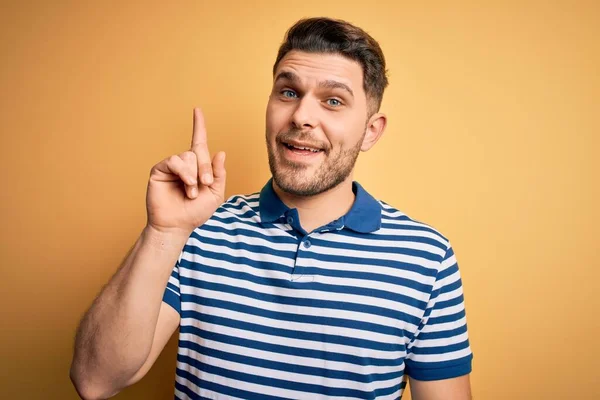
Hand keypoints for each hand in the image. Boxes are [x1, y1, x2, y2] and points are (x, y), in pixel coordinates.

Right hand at [145, 108, 225, 235]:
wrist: (177, 225)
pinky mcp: (160, 170)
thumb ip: (219, 173)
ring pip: (188, 156)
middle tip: (204, 184)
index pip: (199, 142)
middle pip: (199, 151)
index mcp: (198, 167)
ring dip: (194, 175)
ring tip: (192, 191)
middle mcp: (185, 163)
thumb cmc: (195, 212)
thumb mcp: (216, 193)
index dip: (199, 126)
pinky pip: (175, 161)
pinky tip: (186, 185)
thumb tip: (220, 152)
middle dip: (205, 168)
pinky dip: (184, 172)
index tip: (197, 110)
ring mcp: (172, 166)